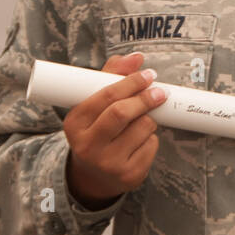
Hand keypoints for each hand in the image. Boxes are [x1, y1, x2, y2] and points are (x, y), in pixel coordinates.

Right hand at [63, 52, 166, 210]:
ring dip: (149, 118)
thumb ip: (111, 76)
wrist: (95, 176)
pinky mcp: (129, 176)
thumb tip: (136, 57)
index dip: (131, 82)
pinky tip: (141, 140)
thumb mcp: (94, 104)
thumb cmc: (96, 130)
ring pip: (142, 128)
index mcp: (74, 124)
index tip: (148, 75)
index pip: (106, 96)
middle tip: (160, 92)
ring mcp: (108, 164)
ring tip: (144, 119)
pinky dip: (152, 137)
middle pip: (122, 113)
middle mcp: (88, 146)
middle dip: (144, 98)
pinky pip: (151, 146)